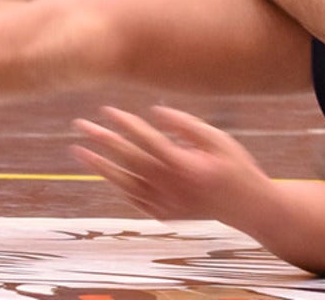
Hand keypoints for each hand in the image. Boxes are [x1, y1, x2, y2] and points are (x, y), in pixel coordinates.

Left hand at [71, 106, 273, 220]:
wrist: (247, 208)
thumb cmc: (234, 167)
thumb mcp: (218, 139)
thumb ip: (186, 125)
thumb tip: (156, 112)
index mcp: (183, 164)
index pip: (145, 138)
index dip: (124, 122)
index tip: (106, 109)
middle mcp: (169, 186)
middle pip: (127, 158)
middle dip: (102, 140)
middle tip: (79, 125)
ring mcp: (164, 203)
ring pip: (123, 182)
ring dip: (99, 165)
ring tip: (77, 150)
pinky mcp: (162, 214)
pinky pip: (132, 198)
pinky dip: (117, 184)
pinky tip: (103, 171)